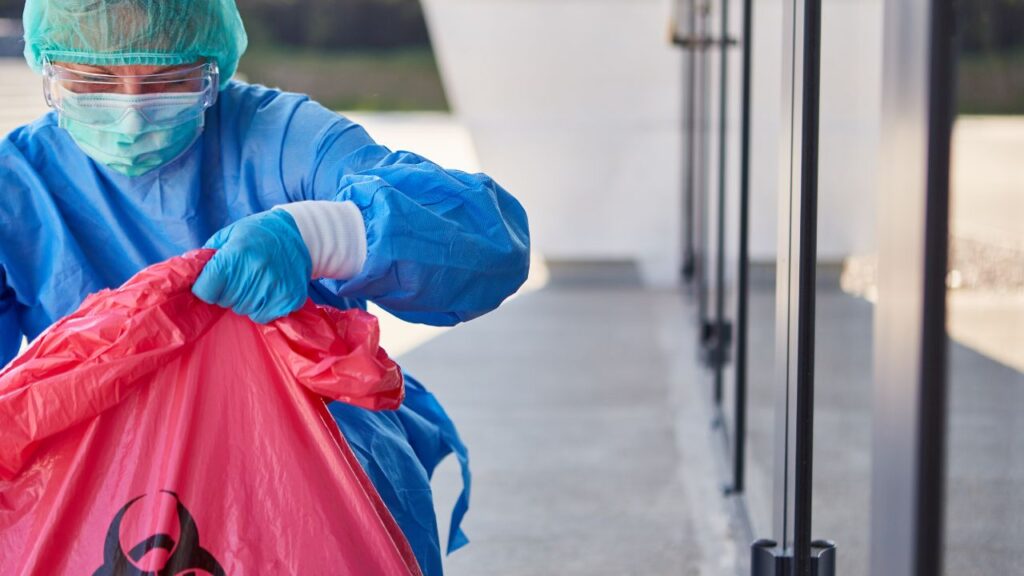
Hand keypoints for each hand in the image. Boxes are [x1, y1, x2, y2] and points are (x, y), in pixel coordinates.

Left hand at [192, 210, 311, 323]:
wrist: (300, 235)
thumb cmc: (257, 234)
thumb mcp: (228, 235)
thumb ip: (207, 257)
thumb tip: (188, 278)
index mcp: (235, 255)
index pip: (205, 290)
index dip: (206, 287)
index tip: (213, 281)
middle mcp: (255, 272)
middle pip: (224, 301)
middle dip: (226, 292)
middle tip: (239, 277)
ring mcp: (274, 287)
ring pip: (243, 310)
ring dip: (244, 300)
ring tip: (255, 282)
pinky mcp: (289, 299)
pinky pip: (262, 316)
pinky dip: (261, 307)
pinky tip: (267, 290)